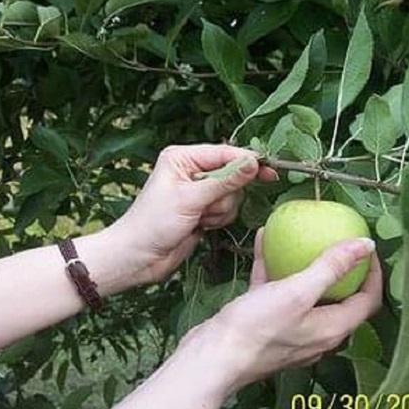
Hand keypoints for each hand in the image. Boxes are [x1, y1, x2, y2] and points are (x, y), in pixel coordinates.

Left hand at [113, 143, 277, 284]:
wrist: (138, 256)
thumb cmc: (153, 223)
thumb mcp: (190, 199)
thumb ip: (225, 181)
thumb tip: (253, 163)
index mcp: (182, 157)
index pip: (225, 153)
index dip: (247, 162)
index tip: (270, 171)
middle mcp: (191, 170)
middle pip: (233, 174)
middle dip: (225, 194)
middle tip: (206, 207)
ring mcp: (198, 191)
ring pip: (232, 195)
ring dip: (220, 210)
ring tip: (198, 218)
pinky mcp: (202, 210)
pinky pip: (226, 210)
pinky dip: (217, 219)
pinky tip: (199, 225)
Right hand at [180, 228, 382, 391]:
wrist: (213, 358)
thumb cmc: (257, 328)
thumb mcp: (296, 292)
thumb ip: (330, 267)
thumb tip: (365, 244)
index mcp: (331, 328)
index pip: (367, 300)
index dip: (372, 273)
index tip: (365, 245)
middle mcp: (315, 333)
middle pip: (339, 299)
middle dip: (342, 269)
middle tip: (337, 241)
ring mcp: (289, 331)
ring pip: (305, 294)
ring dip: (304, 266)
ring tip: (301, 237)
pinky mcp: (264, 326)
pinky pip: (275, 293)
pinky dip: (273, 270)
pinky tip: (262, 243)